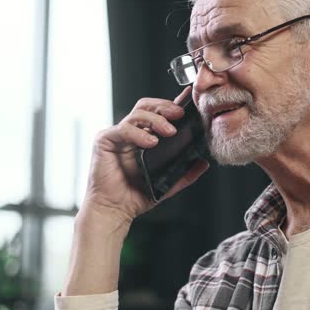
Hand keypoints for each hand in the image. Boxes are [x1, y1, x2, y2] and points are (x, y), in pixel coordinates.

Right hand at [82, 86, 209, 222]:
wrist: (115, 210)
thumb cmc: (136, 196)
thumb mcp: (168, 183)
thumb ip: (186, 173)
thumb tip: (204, 163)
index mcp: (145, 138)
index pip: (159, 114)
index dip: (172, 104)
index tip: (188, 99)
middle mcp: (131, 133)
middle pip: (147, 106)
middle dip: (165, 106)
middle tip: (180, 114)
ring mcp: (118, 135)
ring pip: (137, 114)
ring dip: (156, 119)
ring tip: (169, 131)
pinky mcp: (105, 140)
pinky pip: (123, 129)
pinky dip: (138, 133)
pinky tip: (150, 142)